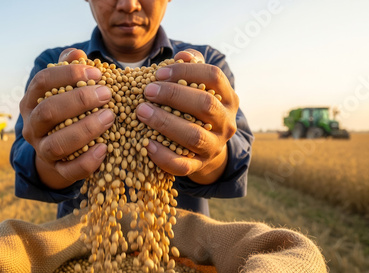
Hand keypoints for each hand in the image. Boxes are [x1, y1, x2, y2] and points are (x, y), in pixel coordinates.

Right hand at [20, 48, 114, 189]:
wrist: (58, 154)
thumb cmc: (66, 113)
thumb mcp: (64, 91)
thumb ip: (69, 70)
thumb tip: (76, 53)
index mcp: (31, 101)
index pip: (42, 82)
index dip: (68, 74)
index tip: (97, 73)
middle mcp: (32, 127)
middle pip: (47, 113)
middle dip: (78, 101)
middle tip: (107, 95)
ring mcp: (42, 151)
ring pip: (57, 144)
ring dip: (85, 130)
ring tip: (110, 117)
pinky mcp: (57, 171)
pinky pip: (70, 170)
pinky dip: (88, 161)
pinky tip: (106, 148)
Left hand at [136, 49, 238, 183]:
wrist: (206, 149)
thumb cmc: (194, 110)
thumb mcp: (198, 88)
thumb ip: (192, 68)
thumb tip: (183, 55)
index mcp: (227, 98)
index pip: (214, 76)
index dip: (186, 72)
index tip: (159, 73)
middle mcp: (225, 122)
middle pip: (206, 105)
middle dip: (174, 96)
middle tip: (147, 92)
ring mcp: (214, 146)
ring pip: (194, 136)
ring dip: (165, 122)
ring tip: (141, 112)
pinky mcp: (199, 166)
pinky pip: (183, 165)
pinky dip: (163, 156)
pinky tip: (146, 144)